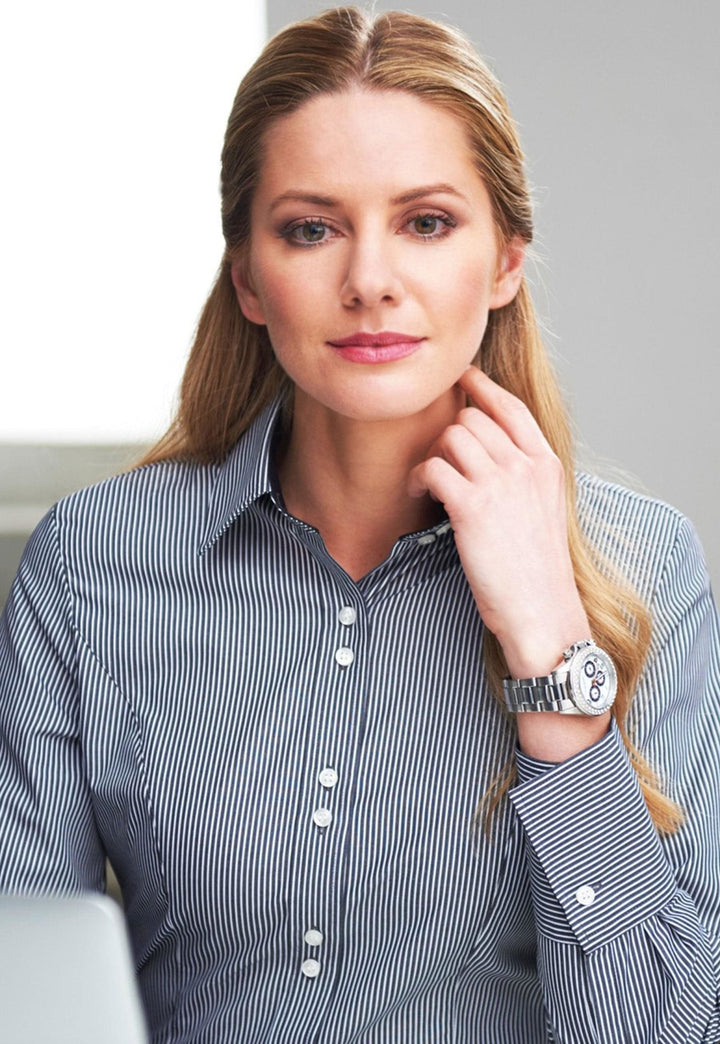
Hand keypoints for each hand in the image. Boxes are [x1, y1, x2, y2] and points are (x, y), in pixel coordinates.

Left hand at [408, 367, 607, 758]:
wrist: (542, 612)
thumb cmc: (538, 571)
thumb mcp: (544, 510)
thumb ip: (524, 476)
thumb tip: (489, 452)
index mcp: (546, 464)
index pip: (511, 407)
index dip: (482, 387)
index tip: (462, 379)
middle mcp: (525, 466)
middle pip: (471, 419)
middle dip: (448, 437)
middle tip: (439, 464)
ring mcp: (500, 484)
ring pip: (450, 438)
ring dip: (431, 457)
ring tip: (428, 484)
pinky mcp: (472, 507)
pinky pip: (433, 467)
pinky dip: (419, 478)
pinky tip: (419, 495)